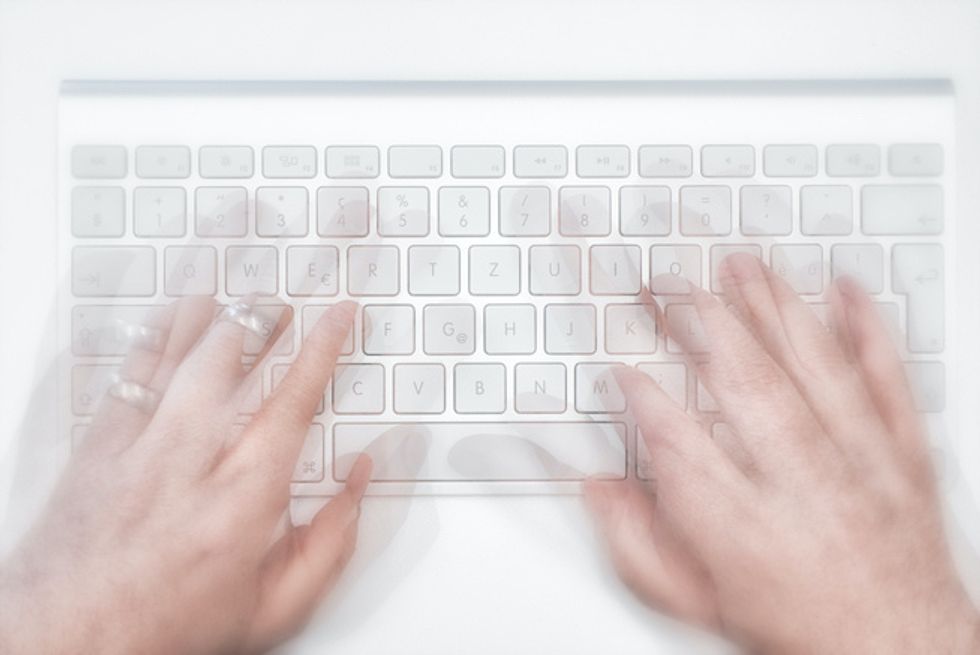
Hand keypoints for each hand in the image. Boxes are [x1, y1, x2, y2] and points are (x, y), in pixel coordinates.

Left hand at [0, 298, 367, 654]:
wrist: (68, 644)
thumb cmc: (169, 628)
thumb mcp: (275, 609)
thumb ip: (331, 543)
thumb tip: (359, 483)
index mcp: (242, 499)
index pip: (293, 401)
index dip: (323, 348)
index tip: (339, 315)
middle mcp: (189, 462)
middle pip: (232, 362)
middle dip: (265, 320)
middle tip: (284, 303)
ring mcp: (137, 448)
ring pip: (178, 357)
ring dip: (211, 316)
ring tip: (235, 295)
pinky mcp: (97, 448)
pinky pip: (128, 374)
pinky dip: (152, 338)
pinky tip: (168, 318)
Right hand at [586, 254, 979, 653]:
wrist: (897, 653)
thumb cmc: (797, 628)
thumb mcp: (696, 603)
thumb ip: (637, 546)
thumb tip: (597, 489)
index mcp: (744, 530)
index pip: (679, 444)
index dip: (641, 397)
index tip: (620, 366)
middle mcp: (804, 487)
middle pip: (746, 385)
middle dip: (701, 322)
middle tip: (668, 280)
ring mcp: (860, 465)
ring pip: (813, 368)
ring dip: (772, 308)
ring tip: (738, 265)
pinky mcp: (903, 456)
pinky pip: (889, 381)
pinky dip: (868, 329)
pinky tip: (844, 289)